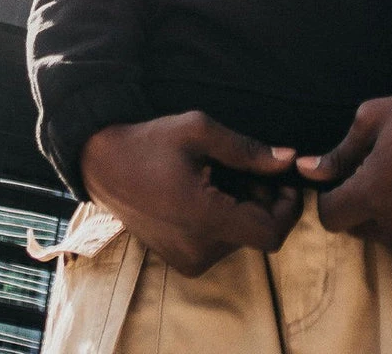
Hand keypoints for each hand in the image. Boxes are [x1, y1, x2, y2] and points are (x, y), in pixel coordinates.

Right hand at [81, 112, 301, 275]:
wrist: (102, 164)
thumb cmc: (150, 141)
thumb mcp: (199, 131)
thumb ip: (247, 149)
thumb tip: (289, 159)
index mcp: (203, 219)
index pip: (270, 234)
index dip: (287, 207)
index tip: (283, 177)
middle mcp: (198, 250)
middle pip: (257, 232)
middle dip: (262, 198)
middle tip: (243, 166)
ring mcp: (188, 260)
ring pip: (241, 237)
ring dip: (244, 206)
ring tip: (219, 174)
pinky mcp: (182, 261)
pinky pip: (221, 243)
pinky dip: (226, 217)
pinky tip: (207, 190)